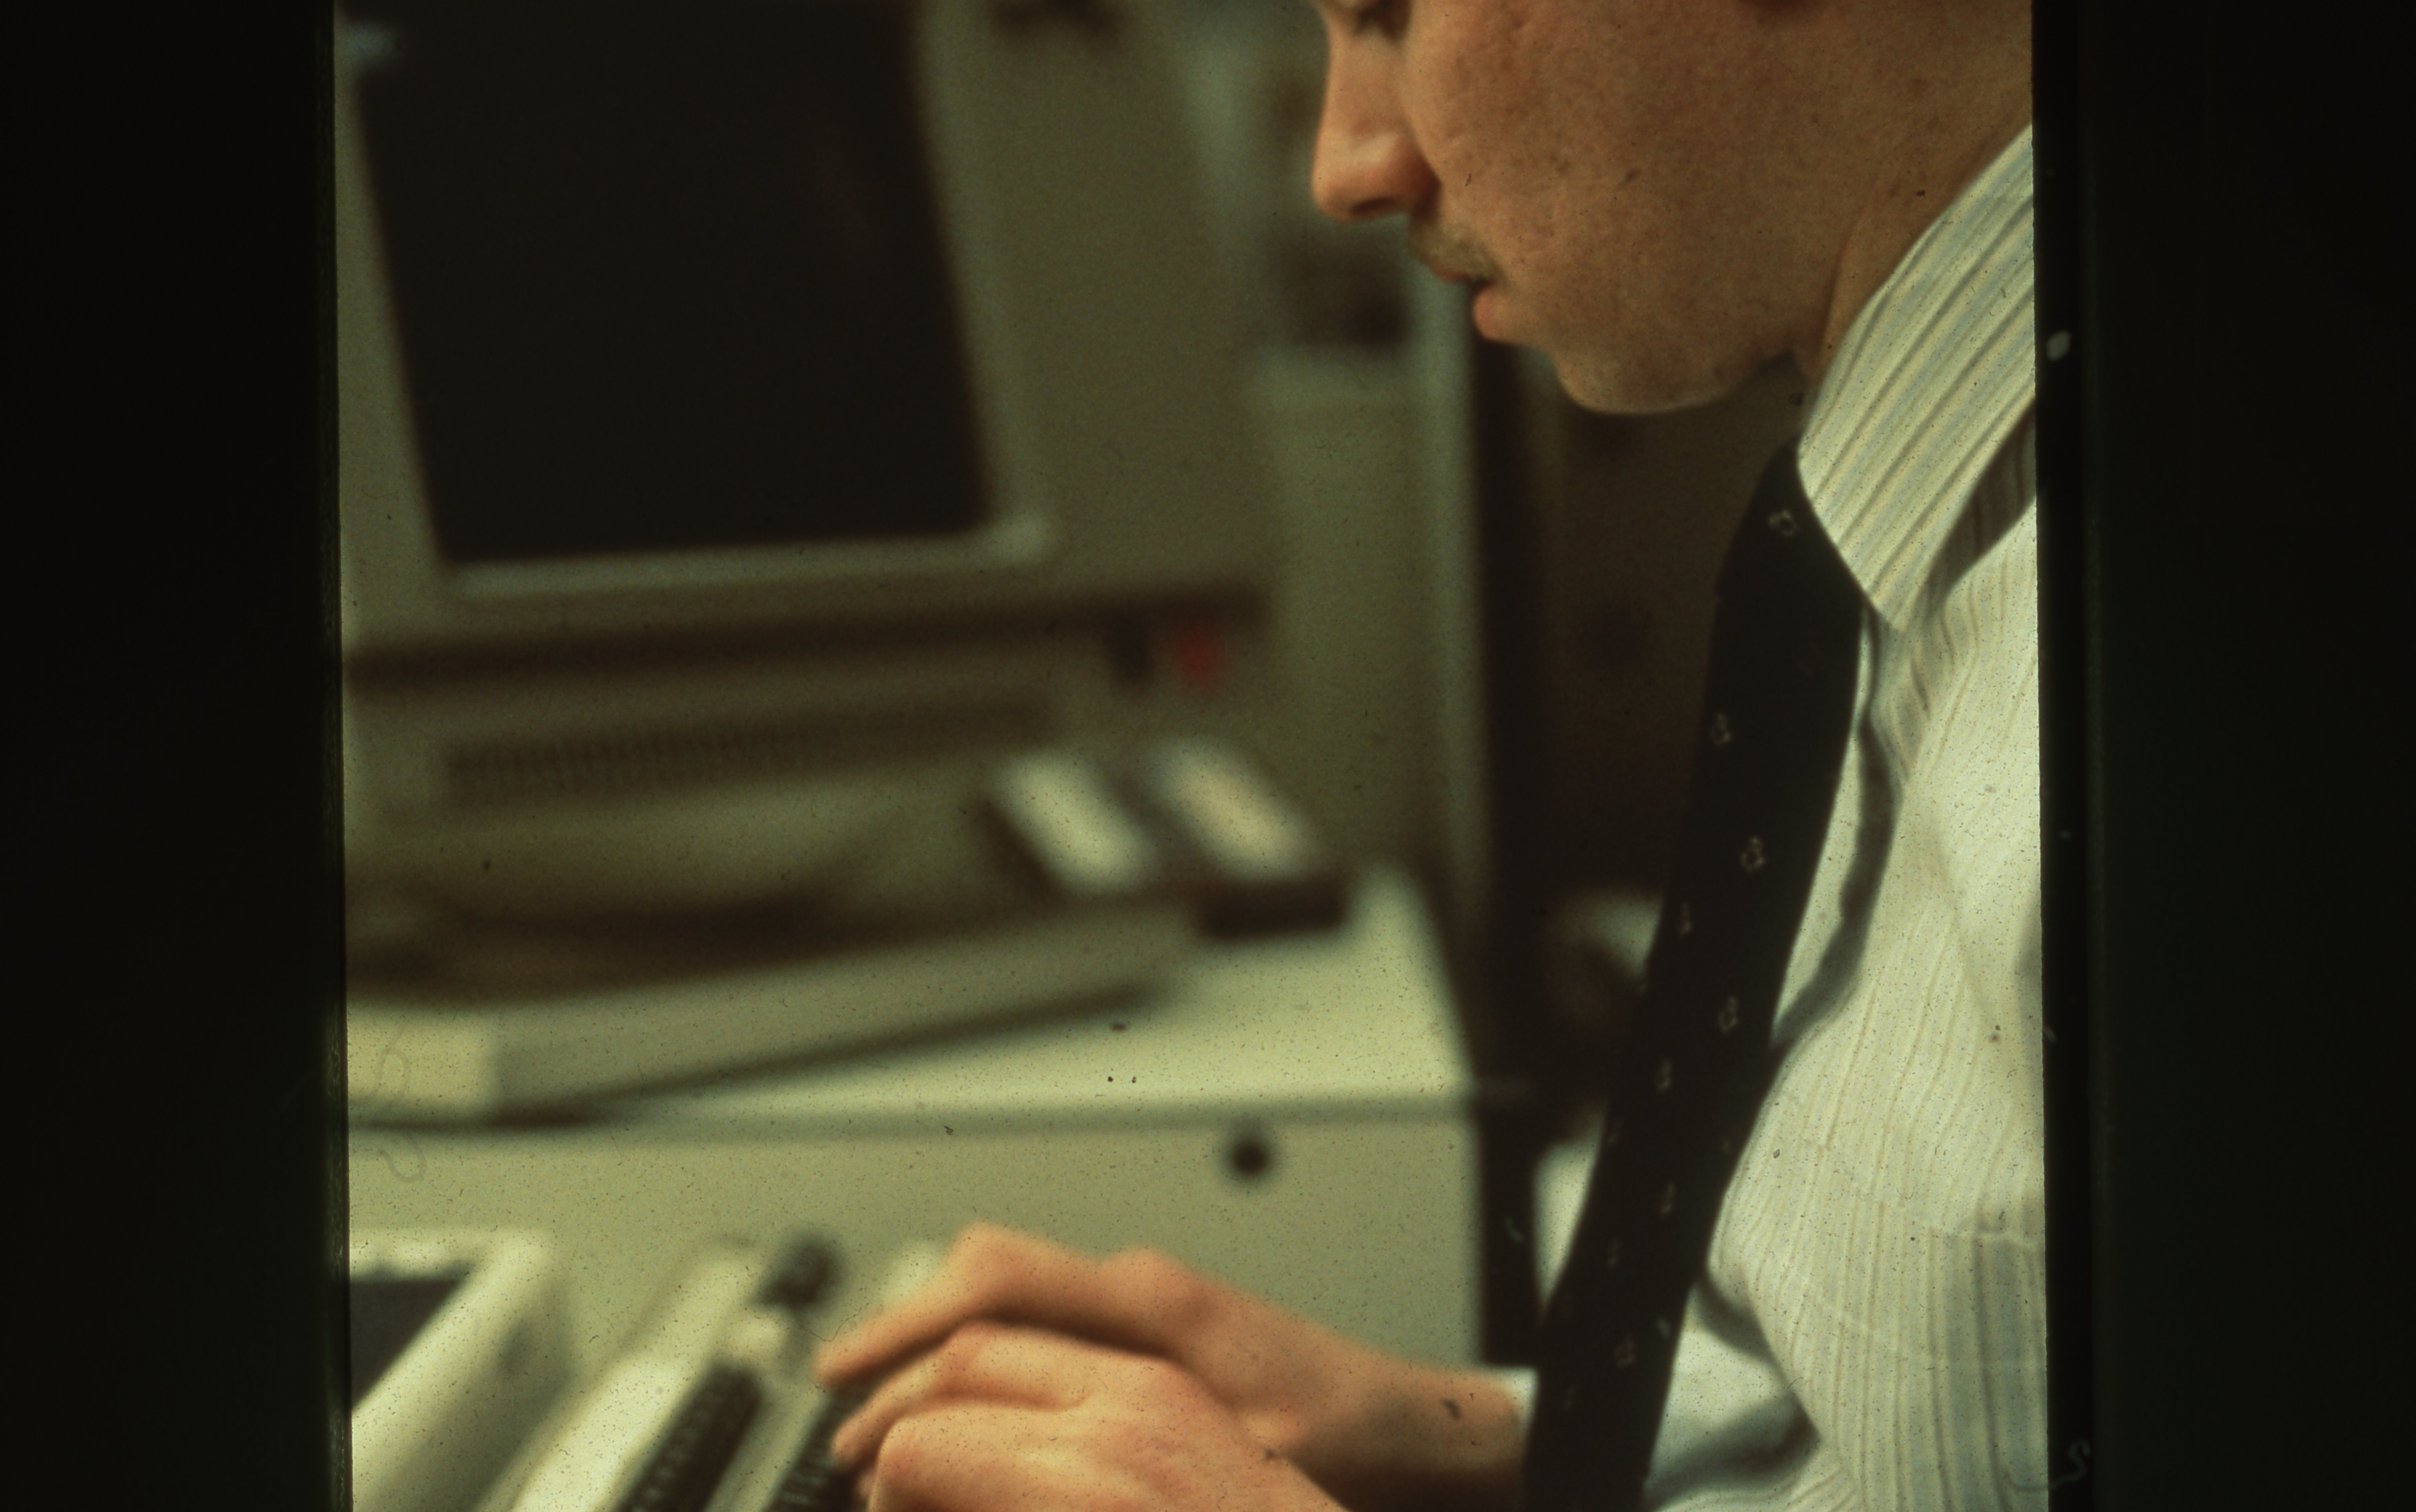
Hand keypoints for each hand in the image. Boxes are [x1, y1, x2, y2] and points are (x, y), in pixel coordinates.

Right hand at [832, 1320, 1338, 1511]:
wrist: (1412, 1423)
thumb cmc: (1347, 1436)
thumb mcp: (1247, 1451)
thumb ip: (1152, 1429)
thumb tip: (1028, 1448)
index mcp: (1152, 1305)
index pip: (1000, 1282)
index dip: (913, 1327)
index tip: (852, 1379)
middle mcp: (1139, 1288)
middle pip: (989, 1270)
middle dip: (904, 1327)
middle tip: (838, 1394)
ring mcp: (1142, 1302)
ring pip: (1009, 1289)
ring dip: (938, 1335)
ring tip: (875, 1400)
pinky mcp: (1149, 1328)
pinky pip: (1042, 1317)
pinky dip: (985, 1349)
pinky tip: (957, 1398)